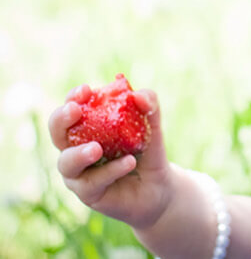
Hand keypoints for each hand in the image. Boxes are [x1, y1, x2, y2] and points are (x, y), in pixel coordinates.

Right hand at [49, 85, 173, 228]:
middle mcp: (74, 150)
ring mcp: (78, 174)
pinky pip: (93, 182)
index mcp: (85, 130)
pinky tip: (129, 162)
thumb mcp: (153, 129)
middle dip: (62, 120)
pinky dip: (110, 171)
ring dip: (79, 153)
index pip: (71, 109)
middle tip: (75, 111)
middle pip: (57, 133)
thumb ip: (149, 108)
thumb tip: (138, 95)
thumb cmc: (147, 154)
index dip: (73, 98)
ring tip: (96, 148)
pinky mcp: (88, 194)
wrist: (159, 188)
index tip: (86, 90)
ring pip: (66, 163)